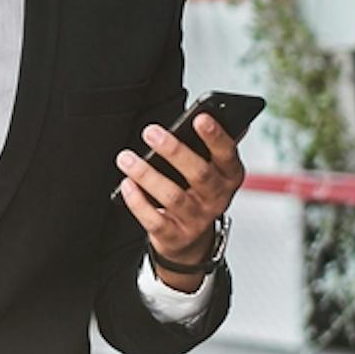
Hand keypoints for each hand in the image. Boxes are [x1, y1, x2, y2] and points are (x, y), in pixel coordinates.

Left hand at [113, 114, 245, 292]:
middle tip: (150, 132)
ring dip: (147, 175)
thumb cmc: (196, 190)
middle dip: (174, 151)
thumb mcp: (209, 168)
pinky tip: (126, 184)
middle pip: (199, 174)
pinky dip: (138, 202)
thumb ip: (207, 145)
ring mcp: (197, 219)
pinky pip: (155, 220)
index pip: (227, 154)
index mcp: (229, 176)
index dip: (215, 137)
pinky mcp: (175, 236)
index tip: (200, 117)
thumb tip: (206, 114)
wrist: (191, 238)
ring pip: (173, 196)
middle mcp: (217, 199)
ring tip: (126, 158)